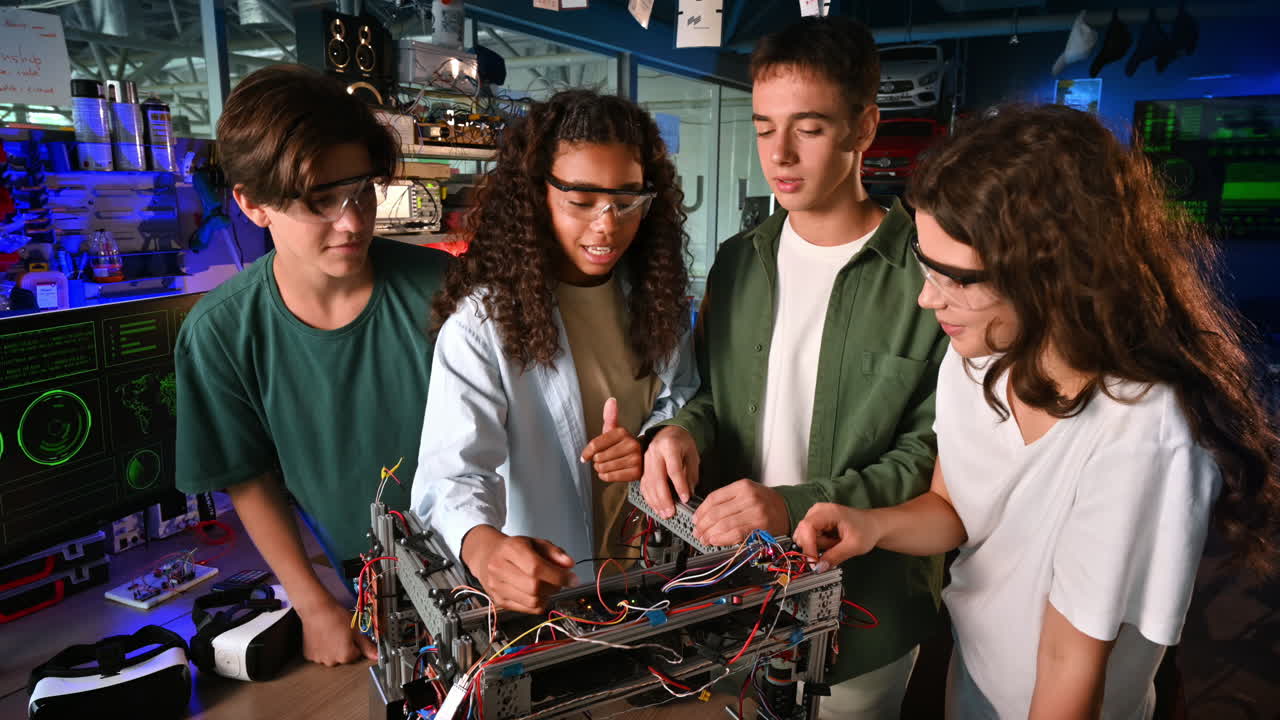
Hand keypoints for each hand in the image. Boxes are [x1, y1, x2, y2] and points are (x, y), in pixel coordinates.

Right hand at [298, 594, 376, 665]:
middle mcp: (332, 661)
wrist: (317, 609)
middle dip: (343, 646)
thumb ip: (367, 646)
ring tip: (330, 633)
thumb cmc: (336, 617)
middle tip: (340, 632)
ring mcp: (319, 659)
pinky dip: (321, 648)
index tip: (351, 634)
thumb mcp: (356, 630)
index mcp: (345, 656)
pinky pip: (319, 654)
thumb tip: (376, 656)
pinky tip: (322, 636)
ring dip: (332, 648)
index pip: (356, 654)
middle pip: (343, 656)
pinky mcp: (310, 655)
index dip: (355, 643)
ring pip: (331, 655)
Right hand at [462, 525, 576, 613]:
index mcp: (511, 549)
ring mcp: (497, 586)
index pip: (536, 567)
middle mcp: (499, 567)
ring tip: (549, 586)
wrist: (487, 555)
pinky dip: (539, 604)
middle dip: (554, 587)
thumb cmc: (514, 549)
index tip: (572, 578)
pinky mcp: (499, 600)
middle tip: (560, 582)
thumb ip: (555, 552)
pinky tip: (540, 594)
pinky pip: (526, 609)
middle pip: (533, 586)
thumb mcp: (536, 542)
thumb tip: (569, 564)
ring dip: (547, 596)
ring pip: (531, 601)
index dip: (558, 576)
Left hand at [580, 397, 642, 482]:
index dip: (587, 452)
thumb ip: (610, 417)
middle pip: (598, 458)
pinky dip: (606, 476)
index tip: (585, 457)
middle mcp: (631, 444)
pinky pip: (610, 477)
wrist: (641, 457)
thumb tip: (611, 400)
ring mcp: (635, 459)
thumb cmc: (621, 444)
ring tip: (608, 464)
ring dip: (601, 469)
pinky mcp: (636, 472)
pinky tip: (611, 472)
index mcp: (622, 432)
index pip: (595, 445)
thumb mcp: (615, 430)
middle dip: (597, 461)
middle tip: (604, 458)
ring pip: (603, 468)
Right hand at [640, 425, 699, 518]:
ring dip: (656, 502)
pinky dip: (649, 498)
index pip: (674, 469)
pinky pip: (644, 485)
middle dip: (664, 499)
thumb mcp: (692, 454)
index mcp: (669, 446)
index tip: (685, 498)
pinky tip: (656, 507)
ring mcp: (646, 460)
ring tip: (664, 514)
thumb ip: (691, 474)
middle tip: (671, 512)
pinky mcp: (642, 468)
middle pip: (657, 479)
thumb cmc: (682, 443)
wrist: (668, 432)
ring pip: (648, 484)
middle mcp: (654, 453)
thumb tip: (688, 493)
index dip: (679, 486)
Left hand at [692, 478, 788, 546]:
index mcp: (743, 486)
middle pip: (716, 512)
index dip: (701, 511)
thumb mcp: (747, 492)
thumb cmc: (765, 502)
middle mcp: (749, 498)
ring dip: (710, 534)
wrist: (787, 510)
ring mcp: (755, 513)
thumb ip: (727, 500)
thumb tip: (704, 515)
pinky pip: (735, 534)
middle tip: (697, 531)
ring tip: (704, 538)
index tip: (695, 519)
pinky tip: (715, 541)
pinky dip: (722, 539)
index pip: (714, 498)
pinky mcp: (759, 527)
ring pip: (724, 524)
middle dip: (703, 525)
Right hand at [792, 503, 881, 570]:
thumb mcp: (854, 546)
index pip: (807, 527)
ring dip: (820, 546)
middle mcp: (817, 511)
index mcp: (828, 511)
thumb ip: (835, 557)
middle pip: (803, 534)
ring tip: (837, 543)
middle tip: (836, 548)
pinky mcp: (815, 523)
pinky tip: (832, 542)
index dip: (807, 546)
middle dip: (816, 547)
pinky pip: (809, 539)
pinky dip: (820, 545)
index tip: (813, 563)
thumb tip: (819, 568)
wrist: (872, 525)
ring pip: (805, 538)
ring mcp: (815, 516)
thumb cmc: (866, 530)